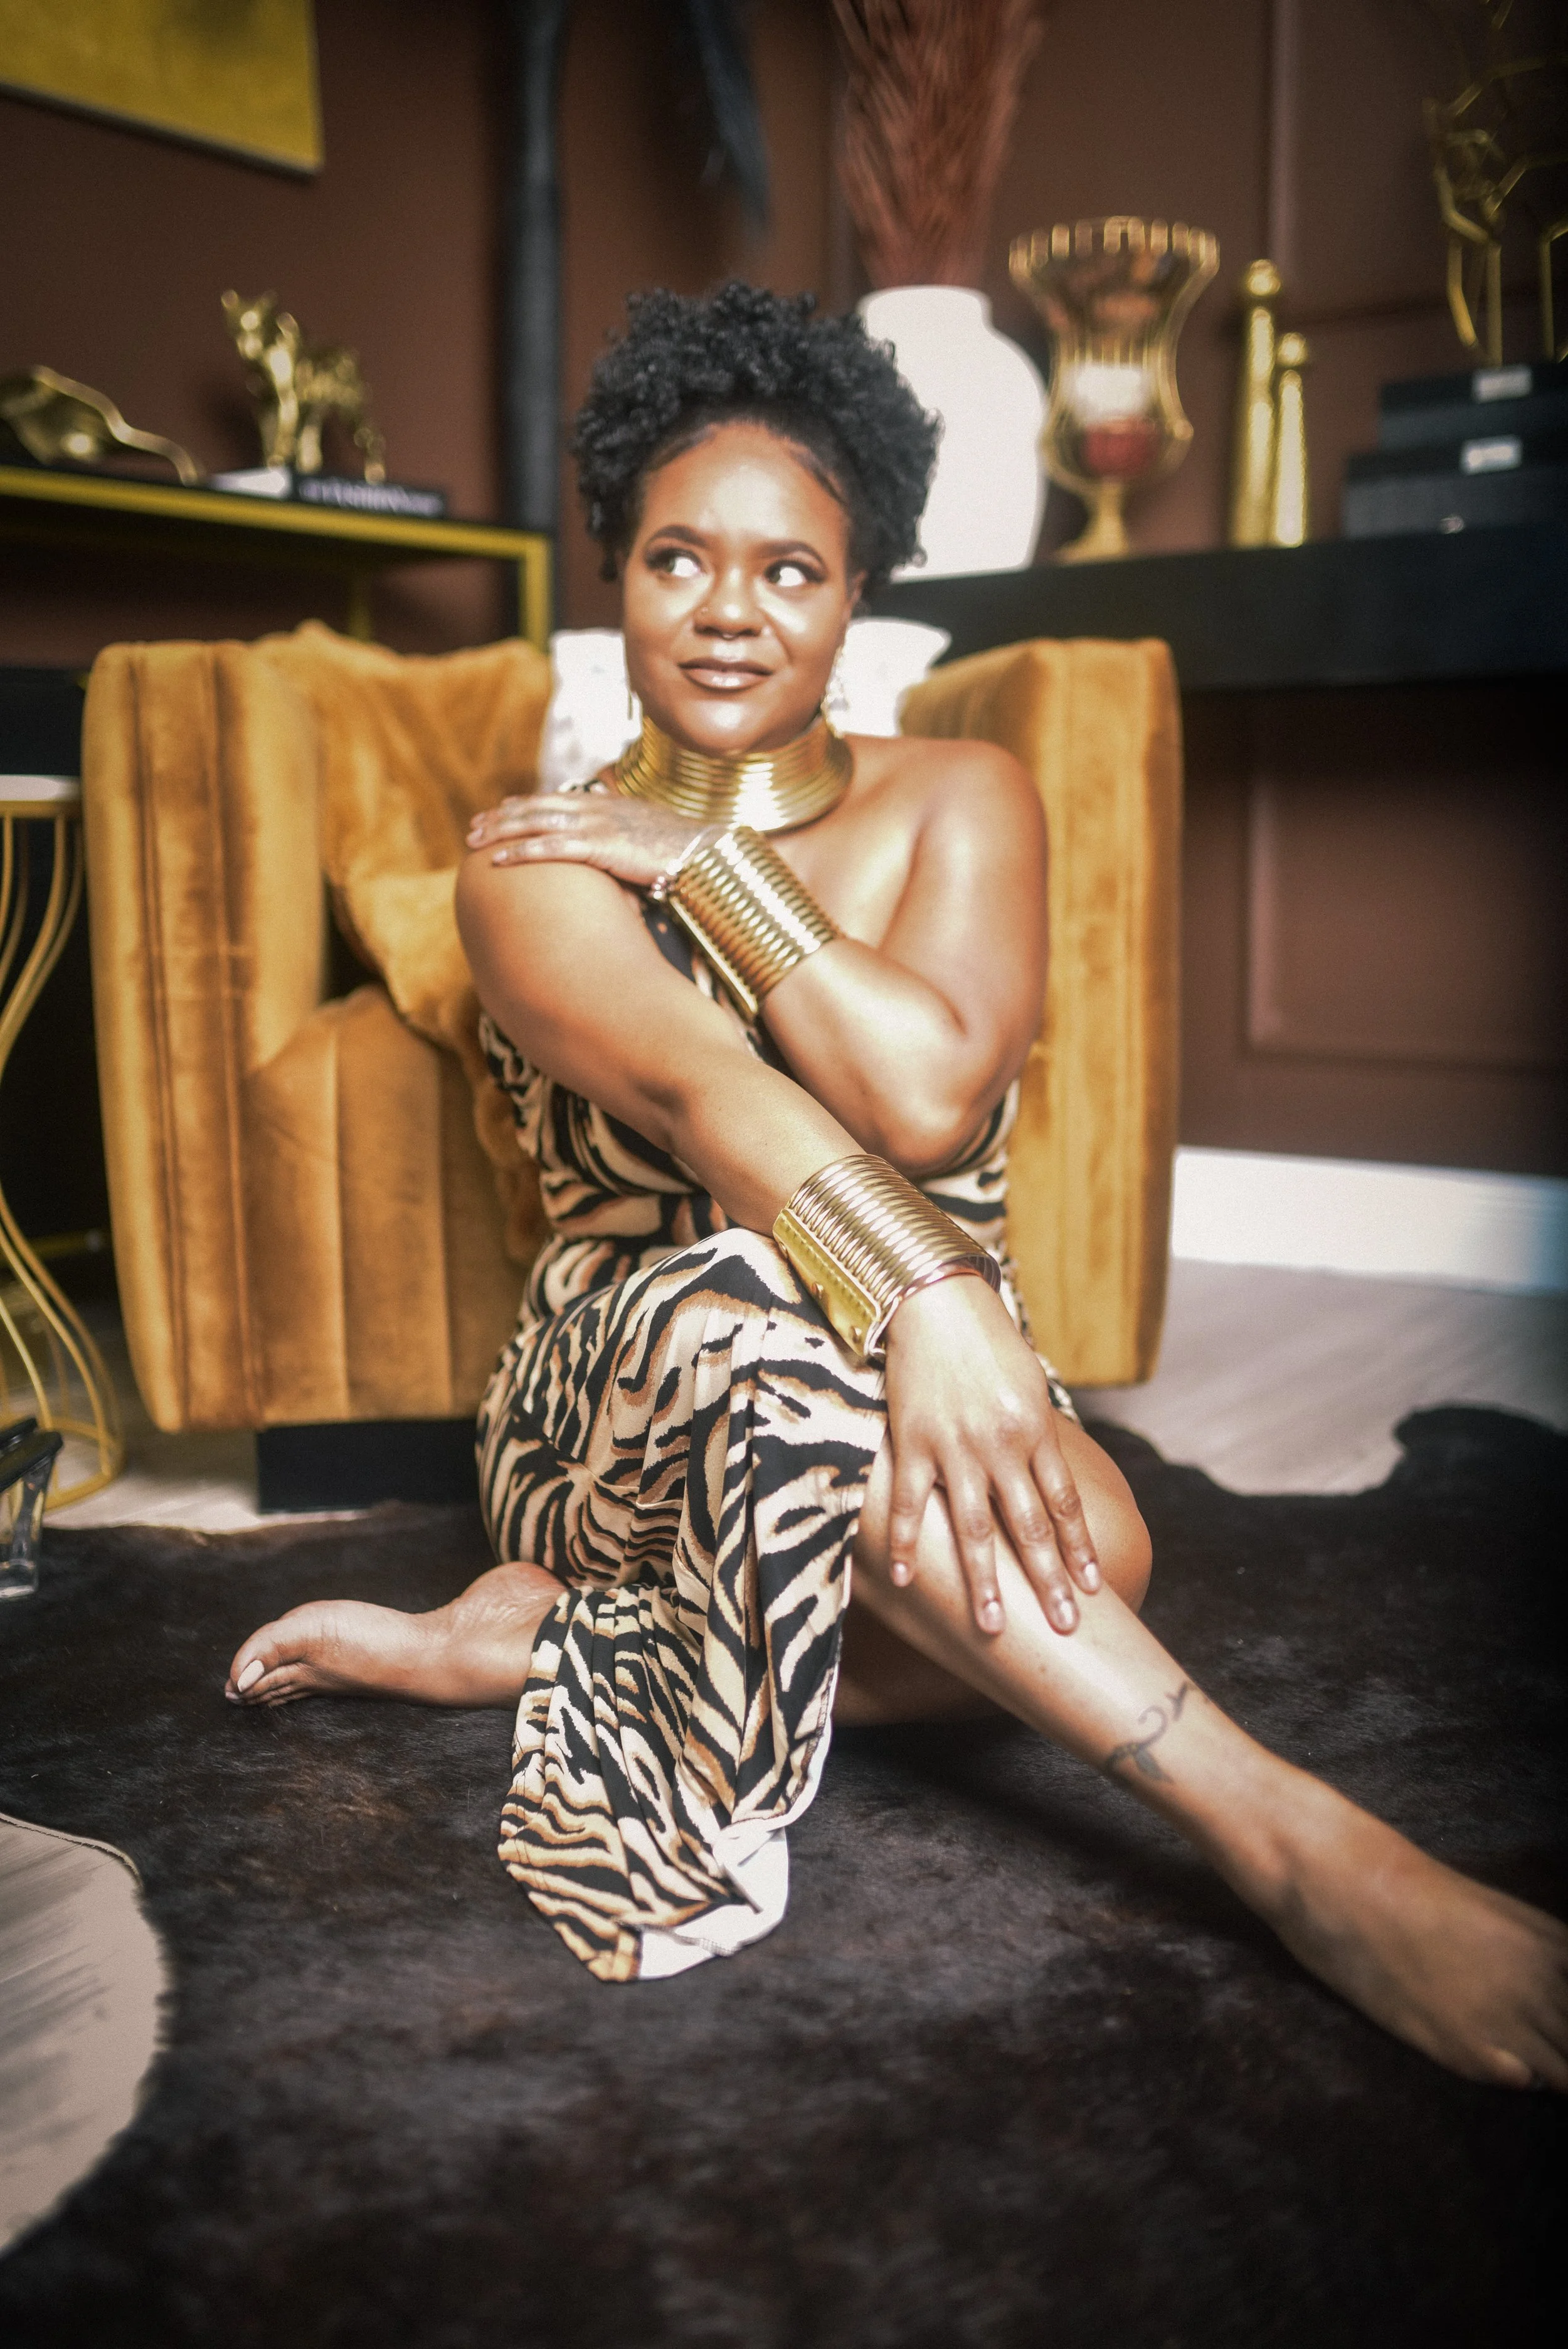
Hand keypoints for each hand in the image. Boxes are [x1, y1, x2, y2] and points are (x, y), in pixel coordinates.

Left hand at [466, 788, 703, 892]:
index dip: (522, 804)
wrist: (705, 851)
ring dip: (501, 832)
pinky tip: (499, 861)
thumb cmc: (680, 851)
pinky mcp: (602, 845)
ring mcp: (597, 824)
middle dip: (501, 817)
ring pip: (536, 823)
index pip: (554, 799)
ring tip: (474, 843)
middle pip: (536, 807)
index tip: (498, 811)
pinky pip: (552, 847)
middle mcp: (596, 807)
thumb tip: (611, 852)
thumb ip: (622, 837)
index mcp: (606, 803)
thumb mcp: (645, 836)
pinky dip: (522, 852)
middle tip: (472, 829)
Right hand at [881, 1275, 1099, 1636]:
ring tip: (990, 1626)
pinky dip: (907, 1544)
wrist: (938, 1300)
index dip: (1078, 1550)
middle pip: (1031, 1528)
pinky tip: (905, 1581)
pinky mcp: (913, 1442)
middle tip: (1063, 1627)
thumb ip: (1038, 1438)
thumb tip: (1049, 1484)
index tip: (1091, 1590)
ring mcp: (956, 1447)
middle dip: (1048, 1582)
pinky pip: (909, 1504)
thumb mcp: (1029, 1387)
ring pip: (974, 1528)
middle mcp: (1002, 1446)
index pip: (1064, 1505)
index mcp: (1036, 1431)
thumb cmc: (989, 1342)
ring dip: (984, 1582)